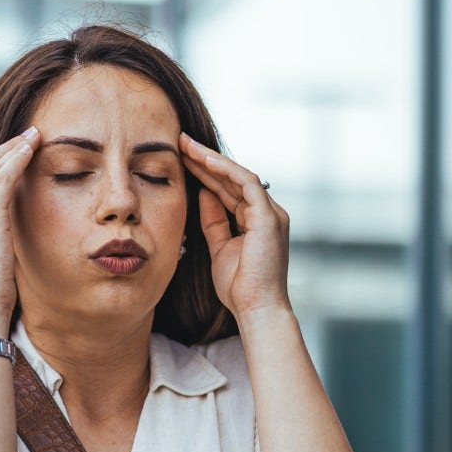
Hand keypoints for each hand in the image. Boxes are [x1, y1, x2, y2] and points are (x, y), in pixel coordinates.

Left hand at [178, 133, 290, 320]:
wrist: (256, 309)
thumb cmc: (239, 287)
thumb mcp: (220, 247)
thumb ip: (213, 220)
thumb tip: (203, 192)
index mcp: (257, 221)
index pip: (229, 189)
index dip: (205, 172)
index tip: (181, 159)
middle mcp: (268, 213)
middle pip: (233, 178)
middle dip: (205, 160)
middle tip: (180, 142)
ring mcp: (271, 213)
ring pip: (238, 175)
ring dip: (211, 159)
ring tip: (186, 145)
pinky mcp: (268, 217)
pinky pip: (246, 183)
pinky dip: (225, 170)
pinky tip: (204, 160)